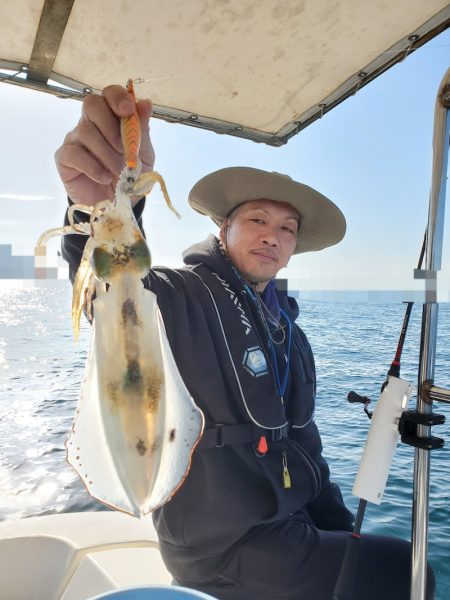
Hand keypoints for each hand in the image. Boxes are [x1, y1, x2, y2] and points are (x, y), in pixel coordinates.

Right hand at [55, 85, 154, 205]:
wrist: (117, 204)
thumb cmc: (130, 175)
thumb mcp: (144, 155)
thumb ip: (142, 130)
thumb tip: (146, 103)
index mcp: (111, 118)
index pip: (109, 94)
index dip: (117, 98)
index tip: (128, 111)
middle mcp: (90, 123)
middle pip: (91, 104)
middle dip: (110, 125)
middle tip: (123, 148)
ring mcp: (75, 139)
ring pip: (85, 131)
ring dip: (106, 154)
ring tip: (118, 172)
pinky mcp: (65, 158)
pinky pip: (74, 154)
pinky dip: (92, 167)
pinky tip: (104, 178)